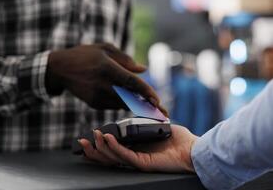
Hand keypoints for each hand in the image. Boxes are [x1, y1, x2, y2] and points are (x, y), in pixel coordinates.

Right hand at [46, 43, 166, 113]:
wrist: (60, 69)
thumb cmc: (85, 55)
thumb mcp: (105, 49)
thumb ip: (126, 59)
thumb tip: (144, 69)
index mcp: (107, 68)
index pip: (132, 82)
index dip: (147, 92)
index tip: (158, 101)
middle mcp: (102, 85)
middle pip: (130, 98)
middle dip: (147, 105)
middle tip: (162, 111)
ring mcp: (97, 97)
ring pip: (123, 103)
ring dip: (136, 103)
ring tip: (149, 104)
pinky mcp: (93, 104)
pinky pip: (113, 104)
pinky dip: (122, 101)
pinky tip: (126, 97)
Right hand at [78, 125, 197, 172]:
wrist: (193, 149)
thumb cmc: (178, 139)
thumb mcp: (156, 126)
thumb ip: (145, 122)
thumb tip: (137, 111)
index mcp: (135, 149)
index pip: (113, 150)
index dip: (100, 145)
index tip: (91, 135)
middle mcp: (134, 156)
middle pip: (107, 157)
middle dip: (93, 150)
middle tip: (81, 141)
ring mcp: (138, 161)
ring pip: (112, 157)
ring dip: (100, 147)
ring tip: (92, 137)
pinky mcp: (143, 162)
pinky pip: (125, 155)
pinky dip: (114, 147)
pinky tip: (107, 138)